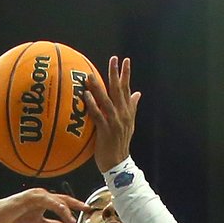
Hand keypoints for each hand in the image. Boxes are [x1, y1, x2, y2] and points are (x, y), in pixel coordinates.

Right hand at [0, 188, 91, 222]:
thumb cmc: (16, 217)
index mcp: (45, 200)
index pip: (64, 202)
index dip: (77, 206)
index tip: (88, 210)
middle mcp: (43, 194)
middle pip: (64, 199)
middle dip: (78, 205)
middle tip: (89, 211)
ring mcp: (37, 194)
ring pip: (57, 201)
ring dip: (67, 211)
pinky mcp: (31, 197)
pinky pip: (48, 201)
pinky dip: (57, 208)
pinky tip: (63, 214)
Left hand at [84, 56, 139, 171]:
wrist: (118, 163)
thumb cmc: (120, 143)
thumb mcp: (129, 124)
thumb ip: (132, 107)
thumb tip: (137, 93)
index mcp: (128, 112)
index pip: (127, 89)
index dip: (126, 74)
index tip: (125, 60)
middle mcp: (123, 115)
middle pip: (119, 91)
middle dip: (115, 74)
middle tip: (113, 59)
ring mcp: (114, 123)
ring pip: (107, 101)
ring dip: (98, 88)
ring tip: (90, 75)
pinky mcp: (105, 131)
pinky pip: (98, 115)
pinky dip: (92, 104)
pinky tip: (85, 95)